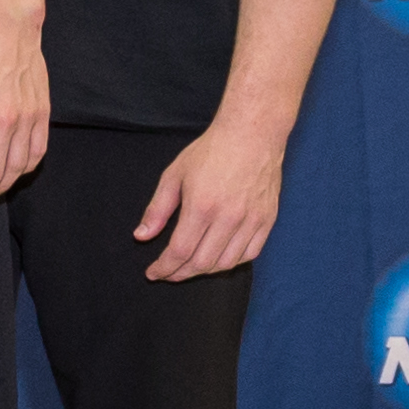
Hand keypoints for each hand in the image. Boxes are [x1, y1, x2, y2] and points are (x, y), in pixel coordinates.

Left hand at [135, 118, 286, 279]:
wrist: (252, 134)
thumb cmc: (211, 151)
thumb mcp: (174, 175)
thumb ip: (157, 209)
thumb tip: (141, 236)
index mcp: (202, 206)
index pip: (180, 252)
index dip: (164, 268)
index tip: (153, 273)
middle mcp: (229, 217)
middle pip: (202, 263)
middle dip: (180, 274)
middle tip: (168, 273)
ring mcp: (251, 219)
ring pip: (226, 263)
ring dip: (204, 272)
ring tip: (189, 268)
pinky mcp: (268, 219)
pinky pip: (250, 254)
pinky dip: (231, 263)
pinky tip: (217, 260)